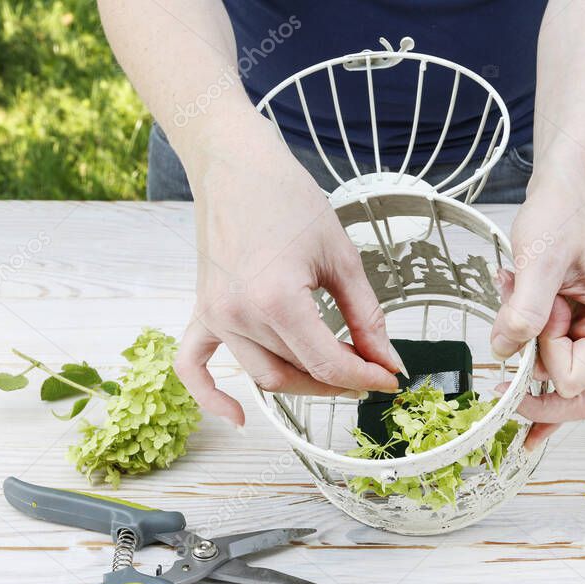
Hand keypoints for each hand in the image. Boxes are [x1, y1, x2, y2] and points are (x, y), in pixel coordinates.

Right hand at [173, 112, 401, 426]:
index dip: (366, 376)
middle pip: (295, 375)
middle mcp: (238, 315)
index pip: (328, 363)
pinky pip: (193, 366)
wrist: (235, 165)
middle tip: (370, 369)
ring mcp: (214, 316)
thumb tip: (386, 360)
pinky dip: (211, 397)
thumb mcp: (342, 257)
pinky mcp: (202, 311)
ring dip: (301, 383)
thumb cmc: (289, 199)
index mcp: (277, 300)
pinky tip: (236, 418)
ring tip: (335, 370)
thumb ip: (366, 316)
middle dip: (339, 381)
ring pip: (262, 376)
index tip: (390, 378)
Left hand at [491, 174, 584, 448]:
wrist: (565, 190)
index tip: (538, 314)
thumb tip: (505, 352)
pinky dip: (519, 345)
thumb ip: (525, 310)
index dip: (544, 355)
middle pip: (573, 399)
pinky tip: (506, 322)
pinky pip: (542, 361)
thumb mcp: (540, 259)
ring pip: (550, 380)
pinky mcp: (568, 332)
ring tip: (510, 293)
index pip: (573, 379)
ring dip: (519, 347)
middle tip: (497, 374)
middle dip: (531, 384)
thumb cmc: (563, 215)